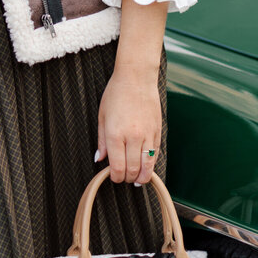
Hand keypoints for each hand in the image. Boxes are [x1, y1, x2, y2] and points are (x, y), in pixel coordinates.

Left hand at [97, 69, 160, 184]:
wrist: (136, 77)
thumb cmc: (116, 94)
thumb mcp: (102, 116)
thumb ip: (101, 140)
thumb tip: (99, 159)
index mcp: (115, 134)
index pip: (117, 167)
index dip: (115, 177)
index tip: (114, 176)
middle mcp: (132, 137)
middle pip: (132, 170)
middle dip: (127, 178)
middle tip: (124, 178)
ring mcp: (147, 135)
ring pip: (147, 166)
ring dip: (142, 177)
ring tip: (137, 180)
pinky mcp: (158, 131)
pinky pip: (156, 154)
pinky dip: (151, 164)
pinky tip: (146, 167)